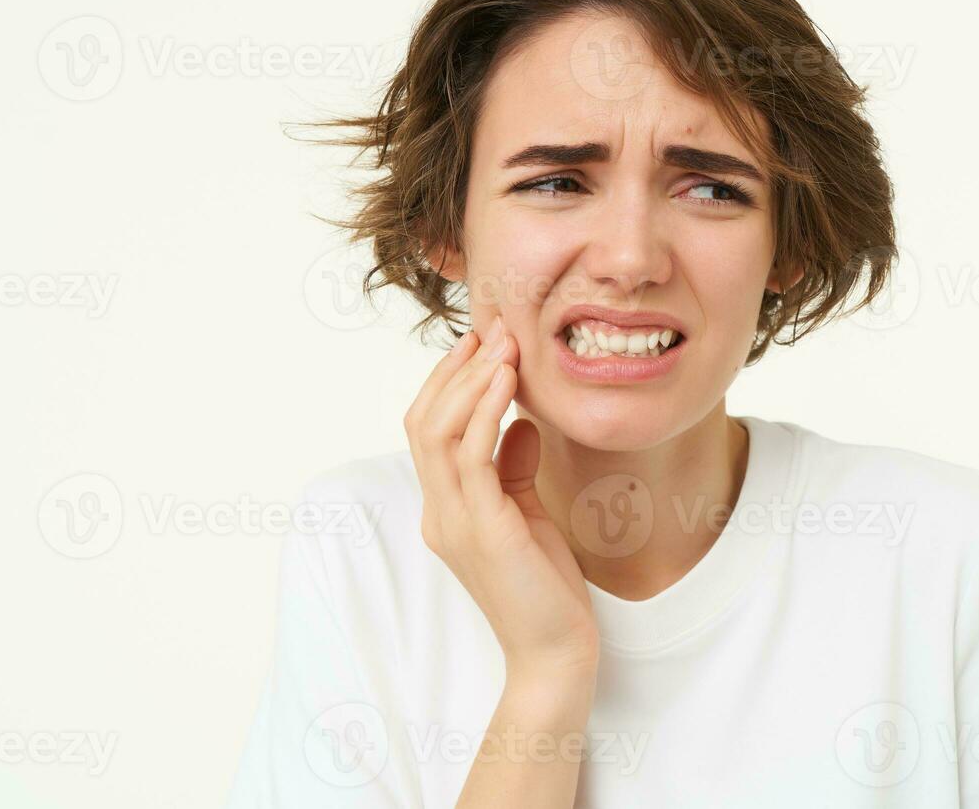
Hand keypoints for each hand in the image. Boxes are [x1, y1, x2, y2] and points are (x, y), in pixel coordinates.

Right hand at [404, 315, 599, 680]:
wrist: (556, 650)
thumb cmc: (546, 586)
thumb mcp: (528, 514)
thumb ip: (516, 469)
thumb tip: (523, 423)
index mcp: (445, 509)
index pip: (428, 431)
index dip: (449, 381)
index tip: (482, 342)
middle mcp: (439, 512)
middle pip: (422, 422)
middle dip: (454, 369)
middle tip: (489, 328)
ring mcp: (454, 521)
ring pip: (438, 432)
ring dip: (470, 381)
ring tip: (501, 343)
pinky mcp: (483, 530)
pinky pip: (471, 456)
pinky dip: (485, 411)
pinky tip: (508, 381)